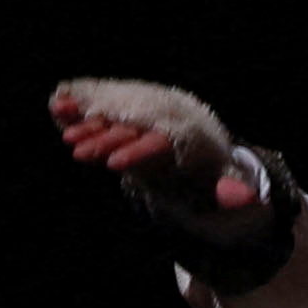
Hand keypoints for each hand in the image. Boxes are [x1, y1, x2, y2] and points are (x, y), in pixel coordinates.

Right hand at [49, 79, 260, 213]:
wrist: (191, 145)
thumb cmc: (204, 168)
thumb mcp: (218, 182)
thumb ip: (228, 191)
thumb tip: (250, 202)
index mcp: (180, 136)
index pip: (157, 141)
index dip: (136, 151)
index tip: (116, 164)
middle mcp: (158, 121)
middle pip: (129, 126)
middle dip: (104, 137)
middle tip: (78, 149)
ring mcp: (139, 118)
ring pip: (112, 116)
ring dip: (87, 120)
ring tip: (61, 119)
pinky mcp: (123, 118)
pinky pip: (101, 111)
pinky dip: (81, 109)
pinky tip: (57, 105)